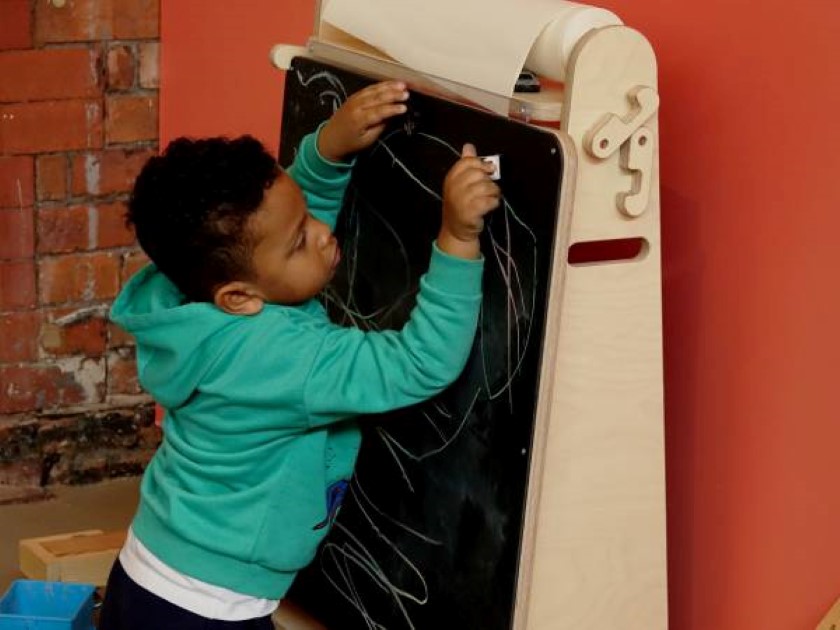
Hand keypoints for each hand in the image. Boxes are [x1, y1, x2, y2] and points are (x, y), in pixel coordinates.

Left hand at [317, 81, 408, 161]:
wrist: (331, 138)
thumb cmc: (350, 143)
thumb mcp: (367, 140)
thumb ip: (380, 127)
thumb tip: (393, 116)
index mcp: (359, 120)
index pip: (379, 112)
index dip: (392, 109)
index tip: (405, 108)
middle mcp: (356, 106)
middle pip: (377, 98)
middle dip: (393, 94)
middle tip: (406, 93)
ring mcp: (354, 99)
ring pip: (374, 90)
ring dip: (389, 87)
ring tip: (402, 85)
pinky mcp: (354, 96)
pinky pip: (369, 89)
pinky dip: (381, 85)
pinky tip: (390, 84)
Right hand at [438, 144, 499, 258]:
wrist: (456, 231)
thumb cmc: (461, 204)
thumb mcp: (460, 183)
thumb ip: (466, 164)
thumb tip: (469, 146)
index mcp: (451, 177)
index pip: (468, 162)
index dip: (482, 164)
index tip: (489, 171)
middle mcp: (454, 187)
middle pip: (479, 174)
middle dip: (489, 181)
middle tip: (488, 189)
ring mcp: (461, 200)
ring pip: (487, 187)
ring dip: (494, 193)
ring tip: (490, 198)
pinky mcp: (469, 212)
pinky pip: (489, 201)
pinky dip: (494, 203)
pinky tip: (490, 206)